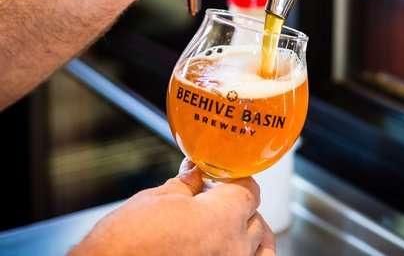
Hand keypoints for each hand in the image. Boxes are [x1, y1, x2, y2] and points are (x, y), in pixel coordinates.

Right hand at [70, 160, 274, 255]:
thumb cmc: (126, 244)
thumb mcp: (157, 200)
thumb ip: (186, 185)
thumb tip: (195, 173)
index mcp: (223, 218)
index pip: (249, 189)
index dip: (234, 179)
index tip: (220, 178)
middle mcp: (234, 250)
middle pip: (255, 220)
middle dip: (238, 207)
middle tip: (214, 202)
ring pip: (259, 251)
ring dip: (247, 237)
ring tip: (226, 230)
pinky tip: (223, 249)